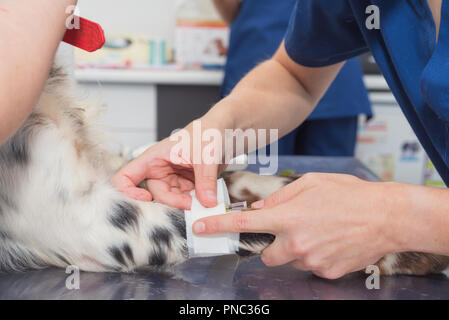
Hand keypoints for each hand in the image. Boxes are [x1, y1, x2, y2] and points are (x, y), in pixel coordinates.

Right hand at [111, 120, 226, 209]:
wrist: (224, 132)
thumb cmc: (208, 132)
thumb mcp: (206, 156)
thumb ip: (206, 181)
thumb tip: (206, 202)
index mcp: (154, 158)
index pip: (126, 177)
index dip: (129, 192)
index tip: (146, 198)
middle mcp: (159, 170)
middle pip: (154, 195)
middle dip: (172, 203)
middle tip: (191, 205)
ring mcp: (172, 179)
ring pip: (171, 201)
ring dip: (185, 204)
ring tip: (202, 200)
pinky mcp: (185, 185)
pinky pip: (185, 199)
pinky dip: (195, 202)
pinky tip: (206, 199)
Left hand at [193, 173, 403, 278]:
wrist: (387, 217)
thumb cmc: (349, 194)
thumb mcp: (311, 184)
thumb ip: (280, 198)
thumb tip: (259, 208)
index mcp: (287, 217)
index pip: (244, 223)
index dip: (219, 226)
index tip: (201, 229)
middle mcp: (295, 243)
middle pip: (265, 255)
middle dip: (271, 245)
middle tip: (289, 231)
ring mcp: (311, 261)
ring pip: (289, 260)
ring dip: (295, 249)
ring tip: (319, 233)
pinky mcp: (326, 272)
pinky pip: (310, 266)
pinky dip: (314, 256)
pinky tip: (331, 242)